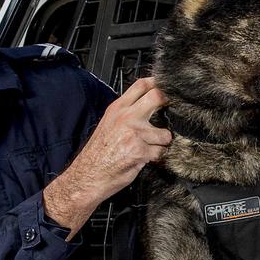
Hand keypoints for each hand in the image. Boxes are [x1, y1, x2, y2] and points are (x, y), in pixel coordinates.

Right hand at [44, 77, 171, 236]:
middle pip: (156, 97)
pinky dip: (157, 158)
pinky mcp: (140, 151)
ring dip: (163, 143)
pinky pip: (160, 153)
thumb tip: (147, 106)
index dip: (157, 83)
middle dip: (168, 104)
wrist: (87, 175)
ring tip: (152, 148)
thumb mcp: (108, 124)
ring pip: (164, 133)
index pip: (141, 85)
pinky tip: (146, 159)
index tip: (166, 87)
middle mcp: (126, 118)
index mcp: (117, 109)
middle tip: (171, 111)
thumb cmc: (97, 154)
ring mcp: (134, 134)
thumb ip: (126, 113)